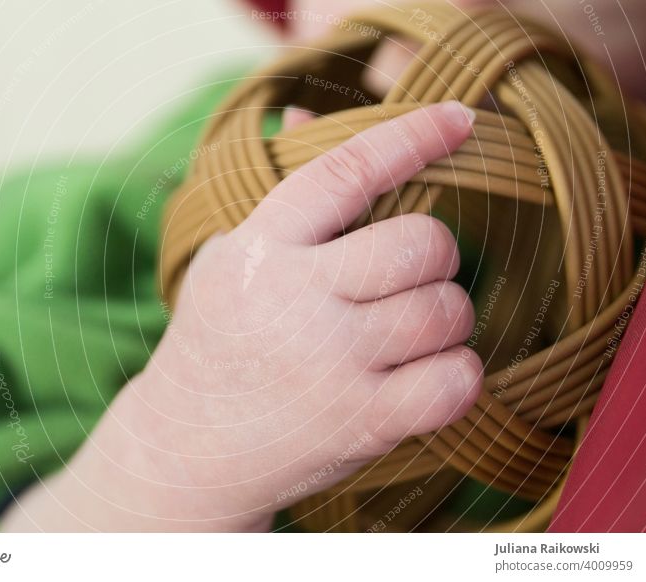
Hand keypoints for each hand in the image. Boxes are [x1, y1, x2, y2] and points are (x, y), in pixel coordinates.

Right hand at [0, 101, 482, 531]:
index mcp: (262, 247)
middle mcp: (295, 299)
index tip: (460, 119)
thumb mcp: (227, 260)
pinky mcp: (361, 424)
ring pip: (446, 311)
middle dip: (434, 256)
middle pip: (422, 244)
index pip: (347, 170)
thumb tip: (305, 111)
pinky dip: (457, 375)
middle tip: (411, 277)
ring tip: (411, 332)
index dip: (413, 136)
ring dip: (445, 318)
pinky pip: (455, 381)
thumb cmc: (215, 345)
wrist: (185, 450)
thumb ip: (277, 196)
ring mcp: (330, 364)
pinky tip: (426, 375)